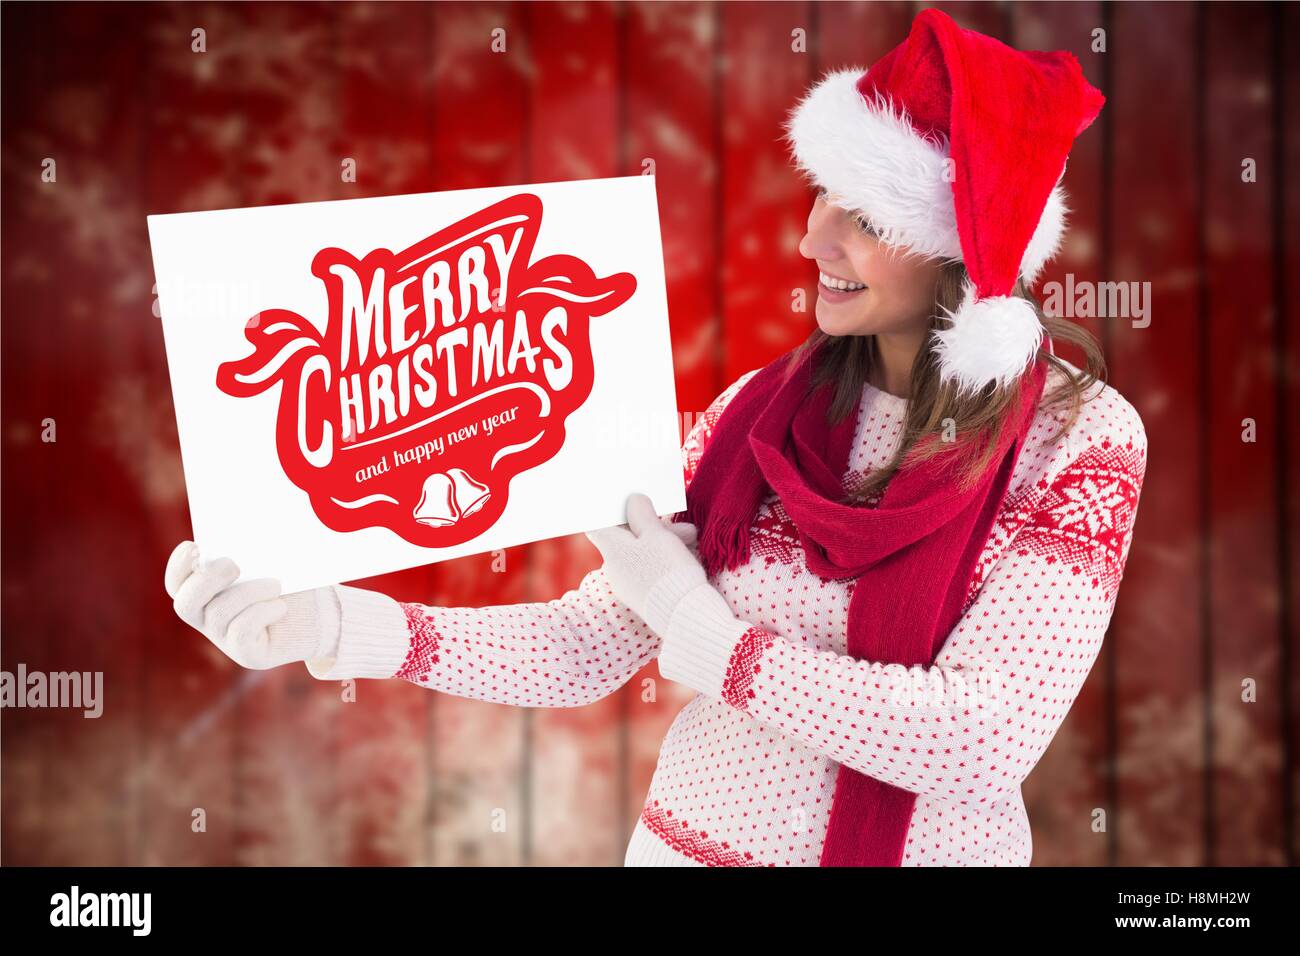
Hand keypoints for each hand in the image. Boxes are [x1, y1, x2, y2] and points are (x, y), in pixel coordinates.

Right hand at [164, 541, 337, 669]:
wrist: (318, 614)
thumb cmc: (289, 582)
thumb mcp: (269, 564)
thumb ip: (250, 554)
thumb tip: (244, 534)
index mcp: (206, 593)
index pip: (177, 584)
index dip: (178, 566)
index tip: (194, 546)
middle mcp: (208, 619)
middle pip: (186, 604)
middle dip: (206, 581)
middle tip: (234, 565)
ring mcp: (225, 639)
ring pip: (219, 614)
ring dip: (248, 593)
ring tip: (276, 585)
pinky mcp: (247, 654)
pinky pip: (241, 632)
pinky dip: (261, 613)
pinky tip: (280, 607)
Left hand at [585, 492, 714, 635]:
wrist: (684, 614)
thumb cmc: (667, 569)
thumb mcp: (657, 534)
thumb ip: (642, 514)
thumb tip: (632, 501)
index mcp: (611, 548)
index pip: (597, 525)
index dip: (608, 511)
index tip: (622, 503)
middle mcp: (613, 568)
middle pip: (626, 538)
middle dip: (651, 526)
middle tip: (674, 519)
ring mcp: (627, 585)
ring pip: (641, 554)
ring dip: (663, 542)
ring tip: (690, 537)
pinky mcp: (642, 597)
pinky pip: (648, 571)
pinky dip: (663, 560)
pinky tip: (683, 556)